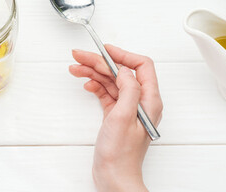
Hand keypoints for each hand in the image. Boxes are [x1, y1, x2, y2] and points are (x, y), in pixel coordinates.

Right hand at [69, 45, 162, 191]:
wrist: (114, 176)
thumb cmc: (121, 155)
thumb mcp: (124, 117)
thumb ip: (128, 89)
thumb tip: (125, 70)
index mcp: (149, 101)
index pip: (141, 66)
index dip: (122, 55)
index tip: (104, 49)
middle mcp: (140, 102)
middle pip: (121, 72)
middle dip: (100, 62)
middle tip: (80, 56)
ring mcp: (128, 109)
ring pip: (111, 82)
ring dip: (94, 72)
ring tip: (76, 67)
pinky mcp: (116, 116)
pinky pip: (106, 93)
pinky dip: (95, 86)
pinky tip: (86, 83)